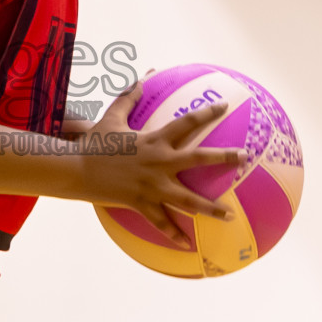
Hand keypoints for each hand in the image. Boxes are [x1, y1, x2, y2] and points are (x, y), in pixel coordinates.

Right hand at [76, 72, 246, 248]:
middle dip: (224, 158)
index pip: (187, 122)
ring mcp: (152, 185)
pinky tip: (189, 245)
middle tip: (245, 158)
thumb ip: (129, 97)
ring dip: (210, 208)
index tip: (225, 107)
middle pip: (198, 158)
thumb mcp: (112, 117)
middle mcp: (159, 162)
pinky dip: (175, 234)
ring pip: (188, 199)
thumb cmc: (95, 143)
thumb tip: (142, 76)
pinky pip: (162, 222)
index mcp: (155, 140)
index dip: (207, 112)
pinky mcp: (141, 203)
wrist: (76, 169)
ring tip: (230, 215)